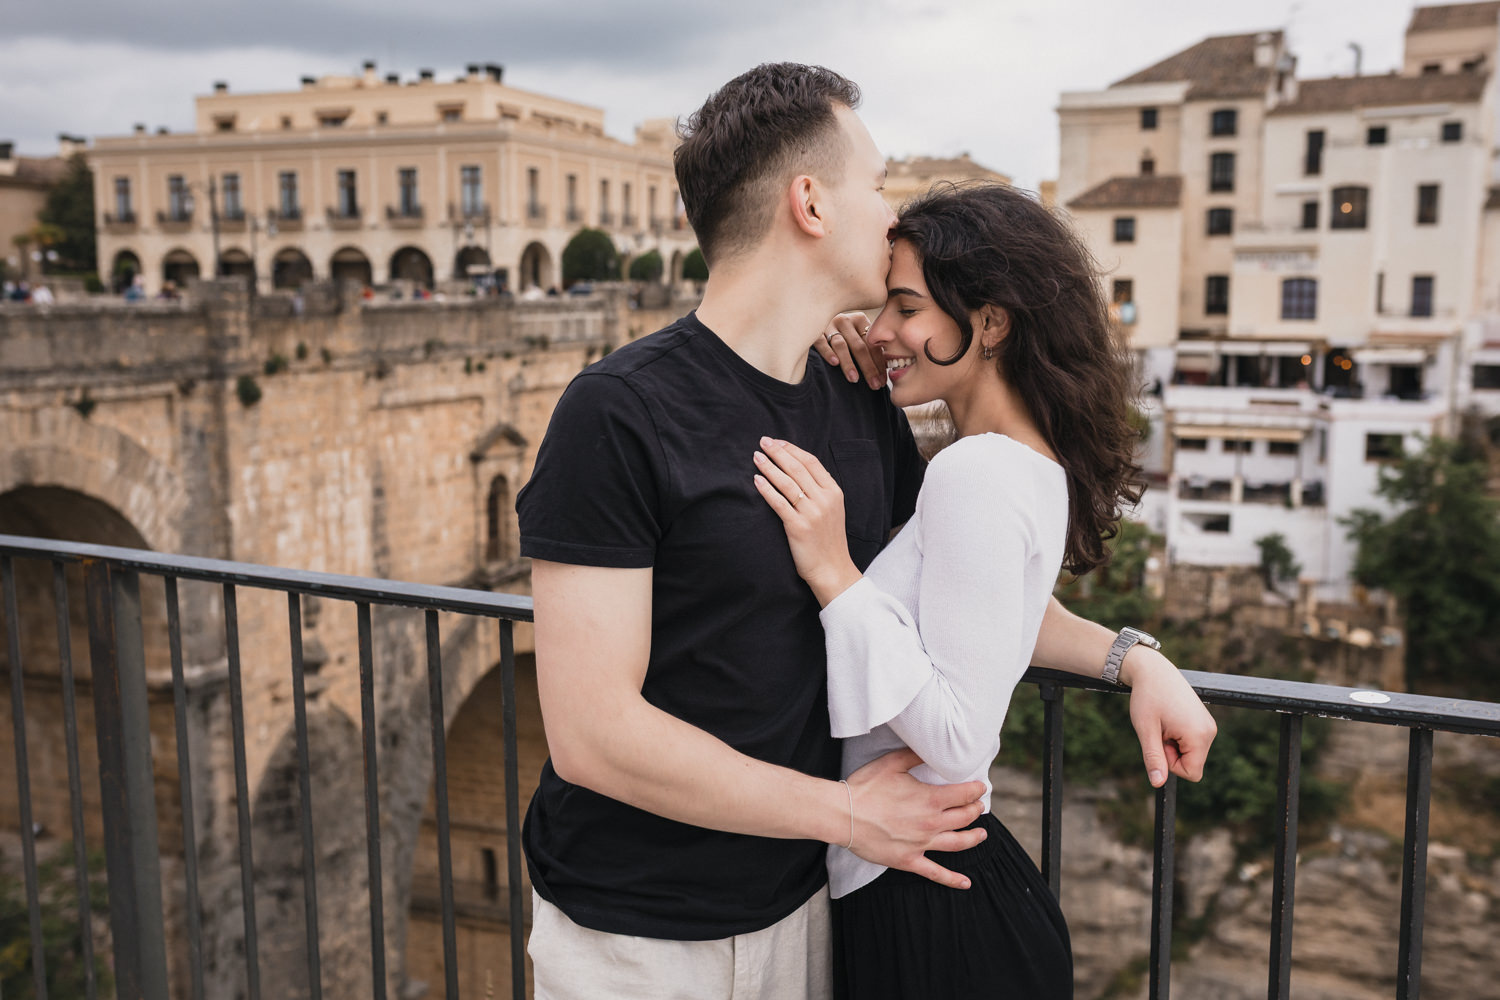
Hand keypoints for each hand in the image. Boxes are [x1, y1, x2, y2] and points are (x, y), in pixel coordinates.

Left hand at [752, 437, 862, 605]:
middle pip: (797, 468)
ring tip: (756, 457)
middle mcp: (824, 499)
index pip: (811, 462)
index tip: (777, 442)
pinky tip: (757, 480)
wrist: (832, 569)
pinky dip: (767, 489)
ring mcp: (812, 513)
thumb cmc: (828, 540)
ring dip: (770, 467)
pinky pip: (779, 503)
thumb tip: (797, 471)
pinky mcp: (798, 527)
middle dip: (778, 452)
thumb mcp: (832, 510)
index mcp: (834, 492)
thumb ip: (820, 491)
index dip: (792, 449)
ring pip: (787, 483)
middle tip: (763, 442)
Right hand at [813, 312, 886, 389]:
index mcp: (859, 320)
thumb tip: (884, 371)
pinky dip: (828, 352)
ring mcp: (828, 324)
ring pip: (841, 345)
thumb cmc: (840, 336)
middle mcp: (845, 320)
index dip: (879, 363)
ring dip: (849, 363)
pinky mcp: (813, 330)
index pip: (872, 344)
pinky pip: (821, 342)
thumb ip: (867, 347)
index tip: (882, 381)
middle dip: (868, 367)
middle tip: (874, 385)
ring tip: (855, 379)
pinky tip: (834, 363)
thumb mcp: (855, 336)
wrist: (810, 320)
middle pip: (859, 346)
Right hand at [845, 748, 987, 888]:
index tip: (980, 786)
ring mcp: (921, 844)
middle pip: (964, 817)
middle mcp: (931, 823)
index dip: (975, 789)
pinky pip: (935, 872)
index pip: (963, 794)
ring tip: (982, 834)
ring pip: (958, 843)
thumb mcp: (891, 763)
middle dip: (976, 810)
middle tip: (980, 805)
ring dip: (974, 838)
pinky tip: (966, 883)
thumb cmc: (865, 787)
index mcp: (930, 799)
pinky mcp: (909, 860)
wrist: (844, 815)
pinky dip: (952, 879)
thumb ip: (914, 755)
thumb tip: (930, 749)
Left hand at [1122, 647, 1216, 786]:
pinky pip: (1192, 742)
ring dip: (1174, 744)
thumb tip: (1157, 783)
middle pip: (1192, 764)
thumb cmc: (1148, 697)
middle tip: (1160, 730)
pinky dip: (1178, 737)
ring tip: (1164, 723)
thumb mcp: (1146, 730)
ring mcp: (1209, 726)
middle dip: (1172, 753)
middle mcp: (1210, 731)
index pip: (1192, 773)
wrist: (1153, 670)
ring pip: (1191, 753)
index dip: (1171, 765)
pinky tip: (1169, 719)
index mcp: (1200, 735)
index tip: (1160, 742)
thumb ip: (1154, 758)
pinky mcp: (1204, 721)